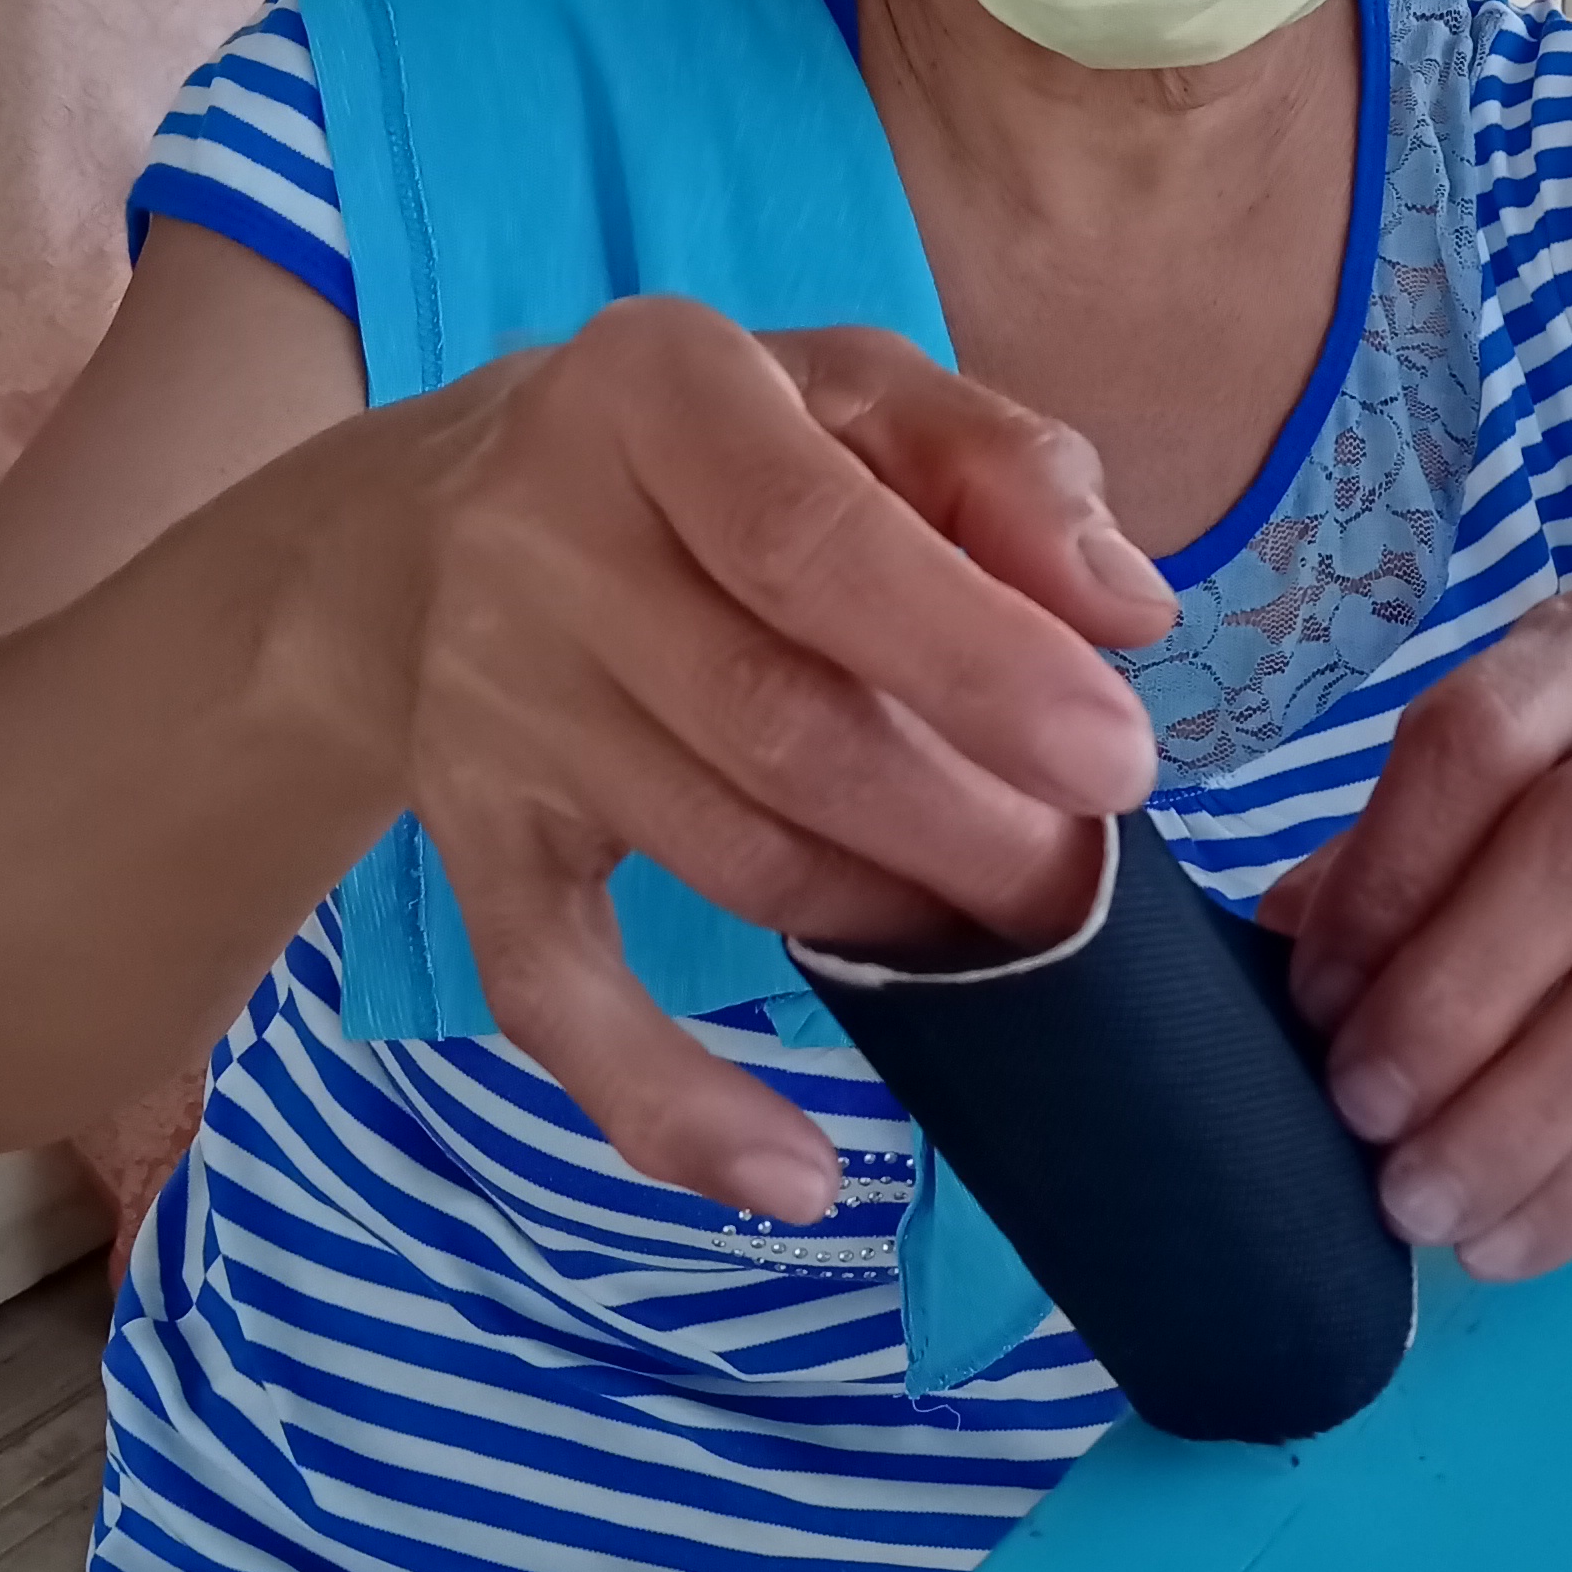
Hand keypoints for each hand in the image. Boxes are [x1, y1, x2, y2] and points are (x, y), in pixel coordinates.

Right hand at [363, 299, 1171, 1224]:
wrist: (441, 517)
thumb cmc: (728, 450)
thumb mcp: (859, 392)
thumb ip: (1005, 470)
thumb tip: (1130, 607)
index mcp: (657, 392)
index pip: (815, 543)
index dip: (976, 661)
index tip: (1123, 761)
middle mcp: (544, 543)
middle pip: (774, 721)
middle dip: (963, 827)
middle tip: (1088, 884)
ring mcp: (491, 703)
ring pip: (715, 851)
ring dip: (889, 919)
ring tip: (1010, 936)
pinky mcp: (467, 838)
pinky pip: (556, 993)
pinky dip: (668, 1102)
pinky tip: (795, 1179)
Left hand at [1260, 578, 1571, 1279]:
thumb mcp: (1519, 775)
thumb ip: (1398, 846)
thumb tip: (1275, 949)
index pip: (1484, 732)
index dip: (1388, 868)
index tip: (1316, 993)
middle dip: (1453, 991)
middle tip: (1359, 1106)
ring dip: (1518, 1109)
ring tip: (1417, 1199)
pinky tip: (1505, 1238)